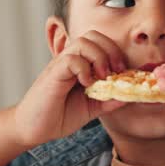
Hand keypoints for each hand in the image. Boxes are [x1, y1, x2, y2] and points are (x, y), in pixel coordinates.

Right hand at [12, 30, 127, 147]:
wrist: (34, 129)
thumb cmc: (59, 116)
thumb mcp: (92, 107)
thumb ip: (110, 99)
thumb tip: (130, 94)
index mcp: (81, 64)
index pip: (101, 42)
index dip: (116, 52)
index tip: (123, 72)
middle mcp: (70, 60)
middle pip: (93, 35)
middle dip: (110, 50)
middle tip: (115, 72)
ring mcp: (60, 65)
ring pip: (83, 42)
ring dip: (99, 57)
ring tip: (102, 77)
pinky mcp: (53, 74)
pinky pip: (70, 59)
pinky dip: (83, 69)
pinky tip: (86, 84)